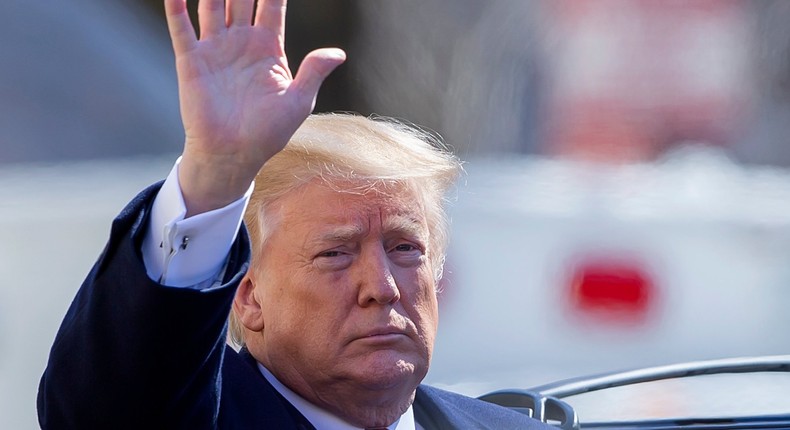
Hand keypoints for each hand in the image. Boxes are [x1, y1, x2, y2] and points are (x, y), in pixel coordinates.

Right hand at [164, 0, 345, 215]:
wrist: (233, 155)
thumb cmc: (269, 133)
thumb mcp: (299, 102)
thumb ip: (314, 72)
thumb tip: (339, 53)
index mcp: (269, 48)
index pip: (272, 5)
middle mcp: (241, 42)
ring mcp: (215, 49)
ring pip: (212, 5)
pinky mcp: (192, 62)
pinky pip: (181, 28)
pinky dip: (176, 7)